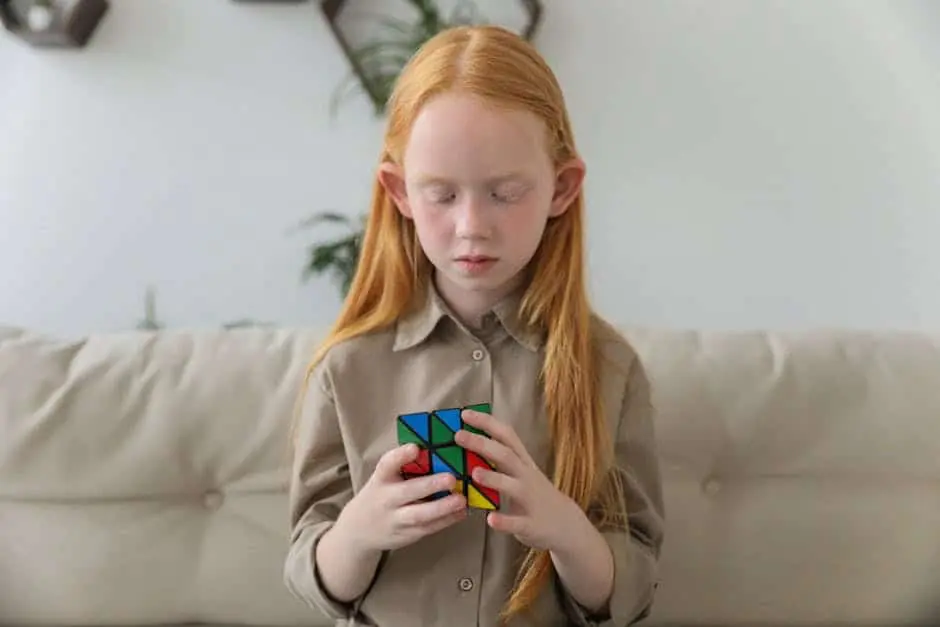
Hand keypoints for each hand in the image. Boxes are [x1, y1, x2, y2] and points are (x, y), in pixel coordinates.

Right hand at [335, 443, 467, 552]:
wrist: (359, 529)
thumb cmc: (380, 495)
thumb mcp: (384, 479)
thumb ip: (404, 467)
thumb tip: (439, 450)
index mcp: (381, 478)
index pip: (387, 465)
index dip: (400, 456)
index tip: (415, 448)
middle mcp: (386, 499)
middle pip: (407, 492)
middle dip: (429, 486)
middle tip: (451, 478)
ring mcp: (395, 520)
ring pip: (419, 515)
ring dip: (442, 508)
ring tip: (461, 499)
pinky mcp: (406, 535)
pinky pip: (428, 528)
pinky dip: (446, 521)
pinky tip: (461, 512)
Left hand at [455, 409, 583, 550]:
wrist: (567, 524)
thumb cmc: (536, 494)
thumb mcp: (522, 472)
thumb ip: (501, 459)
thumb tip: (472, 442)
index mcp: (522, 462)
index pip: (506, 436)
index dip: (487, 423)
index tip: (465, 413)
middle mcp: (527, 476)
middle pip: (506, 456)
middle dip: (482, 444)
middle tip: (459, 436)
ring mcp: (531, 500)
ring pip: (513, 486)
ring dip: (494, 479)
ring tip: (474, 473)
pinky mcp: (532, 524)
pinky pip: (518, 523)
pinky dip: (505, 521)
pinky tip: (491, 520)